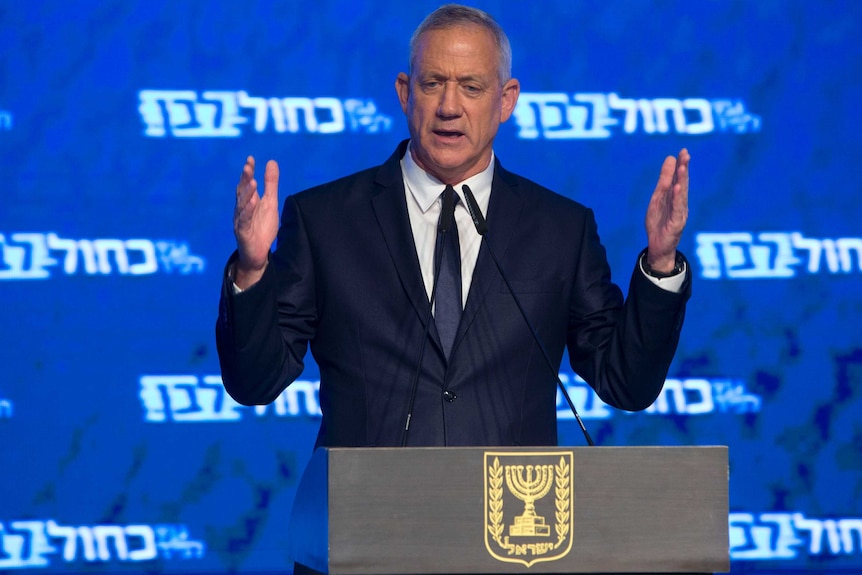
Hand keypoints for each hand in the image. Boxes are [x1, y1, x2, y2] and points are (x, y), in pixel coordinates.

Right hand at [233, 156, 278, 288]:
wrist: (258, 253)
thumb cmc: (262, 227)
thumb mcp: (270, 203)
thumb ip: (271, 184)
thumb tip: (271, 162)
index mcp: (248, 201)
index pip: (246, 183)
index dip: (248, 172)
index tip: (250, 159)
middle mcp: (241, 209)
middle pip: (242, 191)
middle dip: (244, 178)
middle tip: (248, 166)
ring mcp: (240, 220)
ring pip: (241, 205)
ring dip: (246, 193)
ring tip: (252, 182)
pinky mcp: (242, 232)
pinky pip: (243, 221)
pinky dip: (246, 212)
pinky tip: (251, 204)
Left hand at [644, 149, 689, 272]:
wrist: (658, 246)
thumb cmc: (658, 222)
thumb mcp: (658, 198)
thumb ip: (664, 181)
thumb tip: (670, 159)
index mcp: (675, 197)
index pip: (679, 178)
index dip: (681, 165)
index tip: (683, 151)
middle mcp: (680, 203)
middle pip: (682, 184)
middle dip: (683, 169)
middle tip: (685, 154)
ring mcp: (680, 213)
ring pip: (681, 194)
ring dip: (682, 180)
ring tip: (682, 167)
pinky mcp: (677, 223)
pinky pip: (677, 209)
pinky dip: (678, 198)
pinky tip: (678, 188)